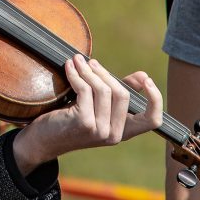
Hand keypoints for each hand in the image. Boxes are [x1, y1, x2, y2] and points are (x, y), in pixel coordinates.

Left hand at [12, 54, 162, 174]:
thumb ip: (117, 92)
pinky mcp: (84, 123)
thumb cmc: (71, 119)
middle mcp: (115, 135)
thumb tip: (142, 75)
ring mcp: (100, 131)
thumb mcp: (97, 107)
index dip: (155, 99)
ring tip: (77, 61)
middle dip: (105, 73)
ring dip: (88, 70)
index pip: (152, 120)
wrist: (44, 139)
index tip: (146, 79)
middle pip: (122, 94)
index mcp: (123, 132)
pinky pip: (85, 89)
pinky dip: (76, 74)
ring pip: (103, 90)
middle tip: (90, 62)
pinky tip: (69, 67)